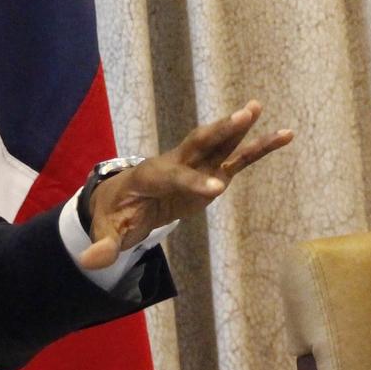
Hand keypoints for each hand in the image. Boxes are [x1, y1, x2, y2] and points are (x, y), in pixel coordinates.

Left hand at [78, 100, 292, 270]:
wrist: (121, 198)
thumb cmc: (116, 215)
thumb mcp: (108, 233)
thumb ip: (103, 246)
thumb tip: (88, 261)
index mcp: (151, 177)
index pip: (176, 178)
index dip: (193, 184)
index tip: (216, 190)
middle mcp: (175, 163)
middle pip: (198, 144)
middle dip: (219, 131)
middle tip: (244, 114)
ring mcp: (195, 165)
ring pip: (219, 144)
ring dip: (239, 127)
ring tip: (260, 108)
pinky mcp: (210, 173)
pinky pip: (237, 159)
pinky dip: (258, 148)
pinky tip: (282, 136)